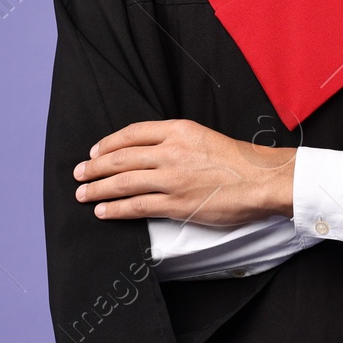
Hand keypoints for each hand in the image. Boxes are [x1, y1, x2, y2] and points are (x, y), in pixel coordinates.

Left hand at [73, 119, 294, 223]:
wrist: (263, 180)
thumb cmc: (240, 161)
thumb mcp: (205, 137)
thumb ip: (177, 142)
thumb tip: (149, 154)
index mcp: (179, 130)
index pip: (132, 134)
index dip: (108, 143)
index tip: (95, 151)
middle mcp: (171, 151)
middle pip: (121, 158)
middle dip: (94, 167)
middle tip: (80, 174)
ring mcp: (172, 179)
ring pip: (123, 182)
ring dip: (98, 189)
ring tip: (83, 195)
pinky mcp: (176, 203)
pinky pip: (136, 206)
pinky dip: (115, 209)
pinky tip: (103, 211)